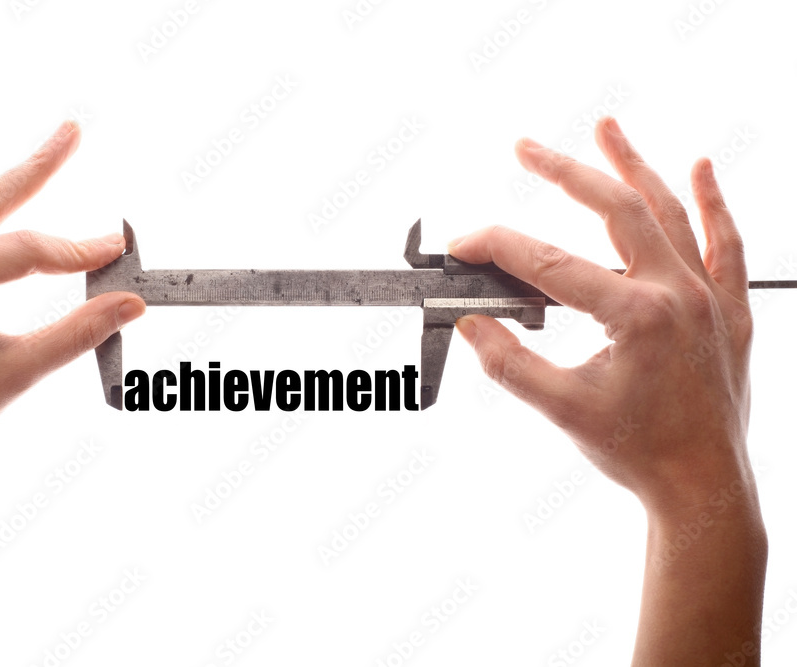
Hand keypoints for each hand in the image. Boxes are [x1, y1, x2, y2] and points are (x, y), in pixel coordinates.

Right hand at [450, 118, 753, 513]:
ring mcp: (708, 297)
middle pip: (614, 209)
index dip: (495, 248)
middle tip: (525, 146)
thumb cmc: (636, 452)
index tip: (461, 247)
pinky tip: (701, 169)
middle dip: (564, 171)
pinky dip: (714, 204)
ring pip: (670, 212)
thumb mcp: (562, 409)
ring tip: (605, 127)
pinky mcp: (728, 310)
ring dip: (634, 165)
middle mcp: (676, 293)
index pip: (546, 263)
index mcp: (635, 315)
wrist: (702, 486)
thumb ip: (509, 362)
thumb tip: (470, 324)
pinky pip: (726, 244)